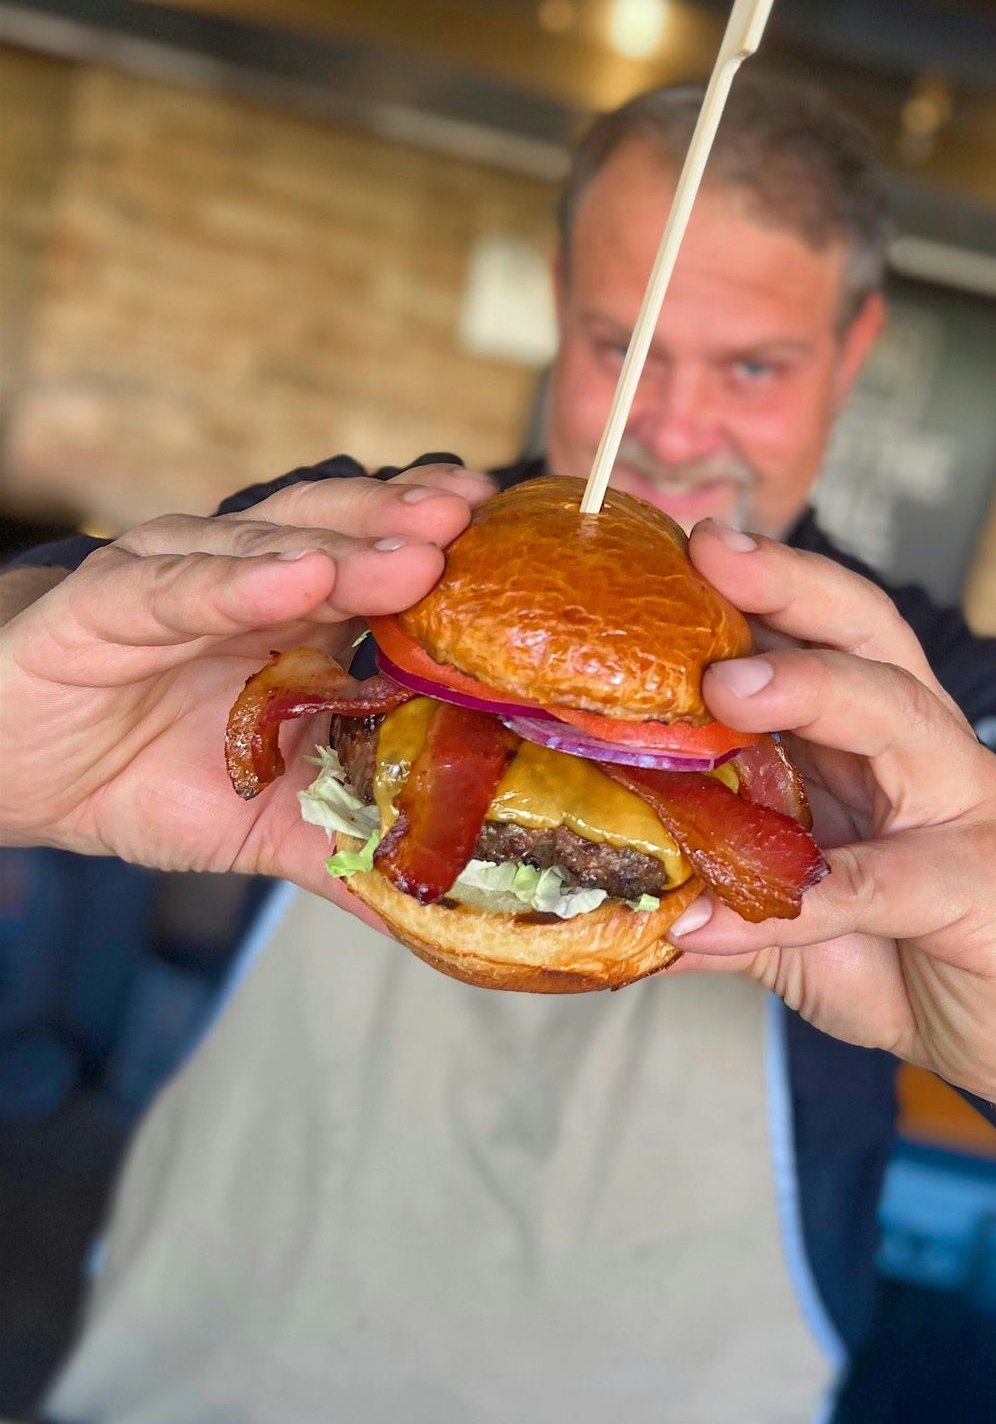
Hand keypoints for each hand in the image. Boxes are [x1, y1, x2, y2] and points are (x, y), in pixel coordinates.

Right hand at [0, 465, 494, 912]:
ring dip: (346, 545)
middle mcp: (247, 585)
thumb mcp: (266, 822)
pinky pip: (174, 587)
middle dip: (410, 527)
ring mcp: (178, 582)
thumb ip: (350, 849)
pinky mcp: (102, 604)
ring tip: (417, 549)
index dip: (444, 553)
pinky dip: (236, 583)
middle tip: (478, 520)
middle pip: (340, 533)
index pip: (381, 565)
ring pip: (268, 547)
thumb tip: (449, 903)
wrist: (13, 777)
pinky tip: (299, 577)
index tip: (517, 548)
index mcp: (295, 621)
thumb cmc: (143, 777)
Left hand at [671, 521, 995, 1115]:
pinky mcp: (982, 890)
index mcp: (870, 730)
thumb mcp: (782, 909)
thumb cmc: (896, 944)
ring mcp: (962, 811)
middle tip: (712, 556)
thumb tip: (595, 893)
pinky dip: (805, 896)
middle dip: (791, 587)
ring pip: (903, 719)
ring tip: (723, 692)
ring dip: (814, 691)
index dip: (759, 576)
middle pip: (869, 635)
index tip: (680, 538)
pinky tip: (714, 917)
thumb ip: (706, 885)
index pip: (822, 625)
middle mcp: (923, 748)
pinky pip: (890, 882)